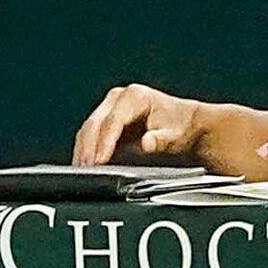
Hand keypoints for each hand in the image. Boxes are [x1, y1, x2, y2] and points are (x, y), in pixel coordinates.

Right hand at [73, 84, 215, 167]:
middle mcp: (119, 98)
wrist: (184, 124)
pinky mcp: (104, 120)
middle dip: (89, 148)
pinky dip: (86, 150)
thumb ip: (161, 140)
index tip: (99, 161)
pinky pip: (89, 135)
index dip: (104, 142)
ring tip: (82, 170)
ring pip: (88, 129)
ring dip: (84, 150)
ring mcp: (109, 107)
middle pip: (95, 123)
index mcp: (136, 96)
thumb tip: (147, 143)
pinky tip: (85, 164)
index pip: (113, 121)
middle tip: (86, 169)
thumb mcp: (176, 136)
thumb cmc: (180, 128)